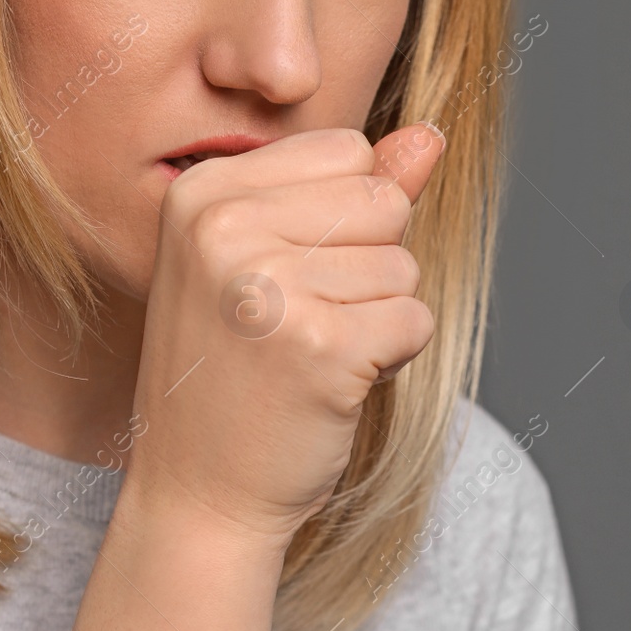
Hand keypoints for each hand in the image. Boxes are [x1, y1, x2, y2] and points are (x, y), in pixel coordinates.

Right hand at [124, 124, 446, 544]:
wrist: (200, 495)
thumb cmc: (236, 380)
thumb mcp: (272, 266)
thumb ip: (350, 195)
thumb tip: (430, 136)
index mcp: (204, 192)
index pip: (347, 151)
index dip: (345, 222)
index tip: (285, 283)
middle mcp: (226, 227)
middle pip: (382, 201)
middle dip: (370, 268)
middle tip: (301, 328)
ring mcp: (271, 285)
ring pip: (403, 265)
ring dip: (379, 320)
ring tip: (312, 360)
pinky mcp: (322, 345)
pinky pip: (414, 320)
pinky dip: (391, 361)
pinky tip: (331, 387)